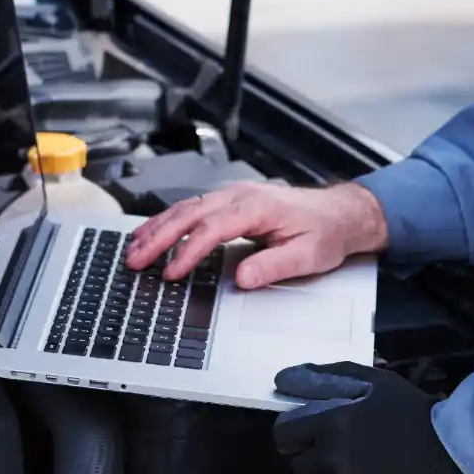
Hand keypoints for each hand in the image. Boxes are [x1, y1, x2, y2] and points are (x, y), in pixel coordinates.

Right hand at [124, 182, 385, 287]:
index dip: (189, 251)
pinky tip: (153, 232)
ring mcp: (233, 195)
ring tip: (133, 248)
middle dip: (159, 237)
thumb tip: (243, 278)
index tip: (172, 271)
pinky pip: (193, 208)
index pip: (213, 229)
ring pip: (186, 208)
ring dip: (157, 227)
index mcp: (257, 207)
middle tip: (136, 259)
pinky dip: (168, 221)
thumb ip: (274, 266)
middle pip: (190, 213)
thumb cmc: (325, 231)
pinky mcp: (230, 202)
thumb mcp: (308, 255)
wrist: (340, 213)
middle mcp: (241, 196)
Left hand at [271, 362, 473, 473]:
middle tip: (342, 450)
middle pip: (297, 464)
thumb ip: (329, 376)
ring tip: (365, 468)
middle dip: (313, 456)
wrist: (456, 460)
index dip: (296, 432)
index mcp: (331, 424)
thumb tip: (285, 377)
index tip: (312, 431)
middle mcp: (331, 460)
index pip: (283, 434)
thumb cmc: (415, 414)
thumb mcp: (376, 384)